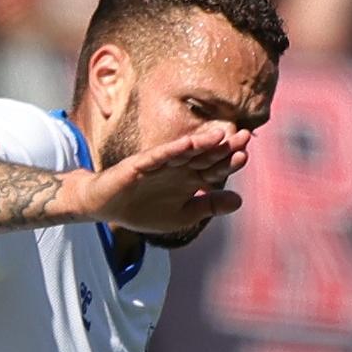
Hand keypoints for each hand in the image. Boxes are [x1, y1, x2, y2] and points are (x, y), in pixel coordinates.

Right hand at [71, 120, 248, 239]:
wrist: (106, 208)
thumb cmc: (144, 211)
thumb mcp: (183, 216)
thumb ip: (209, 207)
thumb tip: (239, 201)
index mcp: (190, 179)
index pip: (215, 168)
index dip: (229, 162)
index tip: (244, 156)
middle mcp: (178, 168)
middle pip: (205, 155)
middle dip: (224, 147)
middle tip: (244, 136)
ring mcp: (160, 164)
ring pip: (185, 152)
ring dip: (202, 143)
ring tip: (221, 135)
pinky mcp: (141, 164)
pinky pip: (159, 156)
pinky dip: (173, 150)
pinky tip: (188, 144)